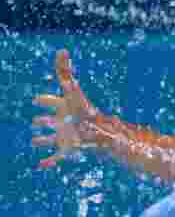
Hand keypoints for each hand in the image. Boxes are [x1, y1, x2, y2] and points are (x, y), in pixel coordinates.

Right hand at [31, 50, 101, 168]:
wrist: (99, 135)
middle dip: (42, 120)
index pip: (51, 101)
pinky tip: (40, 166)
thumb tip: (62, 50)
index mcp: (64, 107)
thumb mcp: (72, 90)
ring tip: (34, 141)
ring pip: (51, 138)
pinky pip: (55, 157)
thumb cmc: (85, 111)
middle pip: (50, 120)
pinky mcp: (67, 150)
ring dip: (42, 140)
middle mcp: (63, 122)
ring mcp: (64, 137)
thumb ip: (65, 71)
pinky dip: (48, 161)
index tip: (37, 99)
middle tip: (36, 120)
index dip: (44, 100)